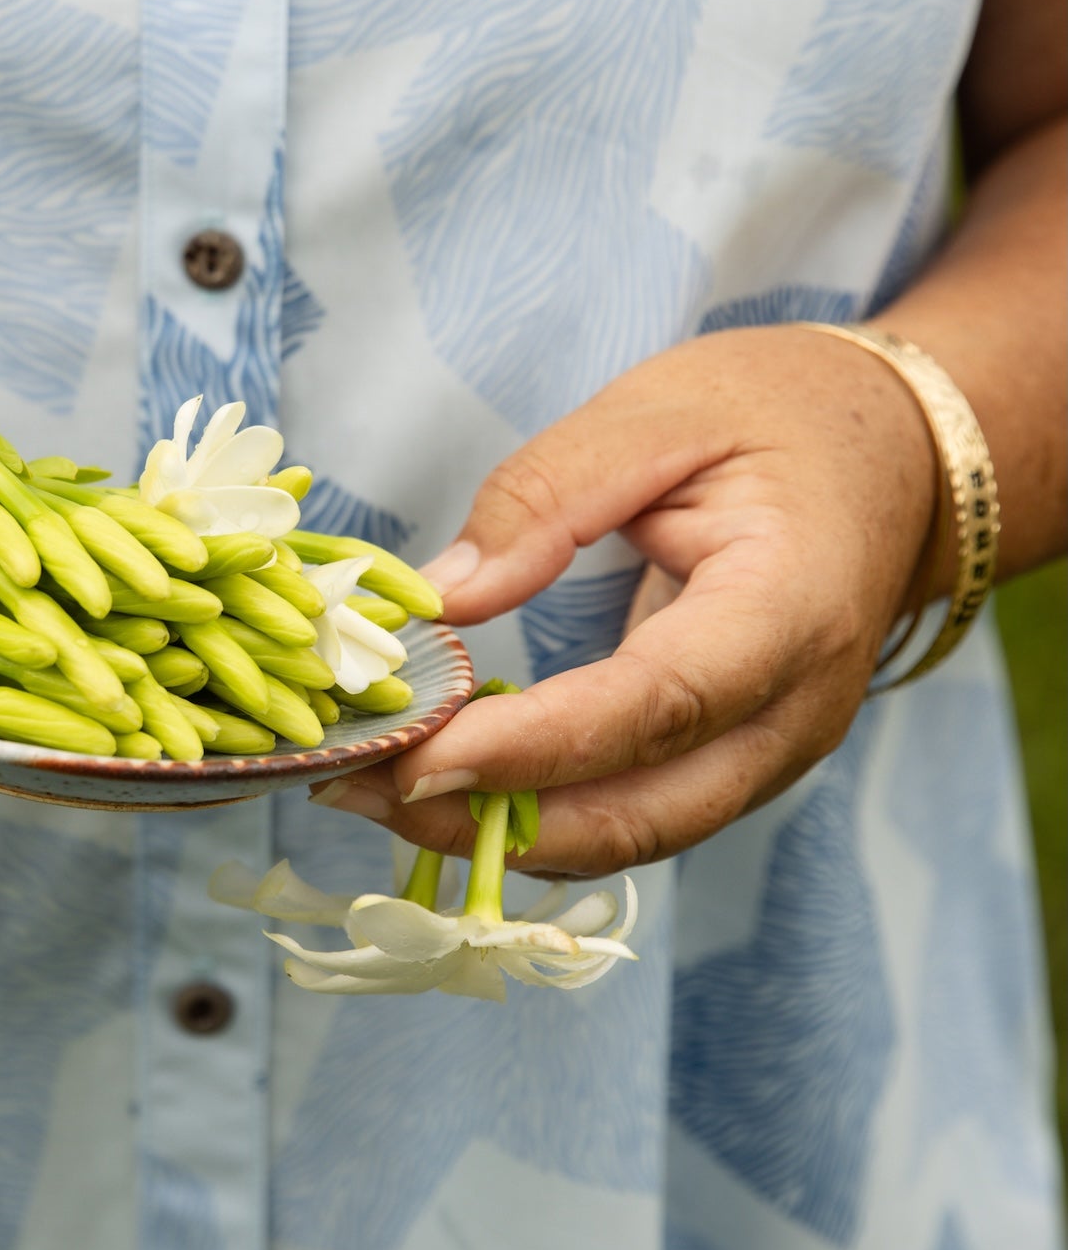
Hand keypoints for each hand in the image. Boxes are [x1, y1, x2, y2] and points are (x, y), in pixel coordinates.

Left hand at [317, 327, 938, 873]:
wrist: (893, 453)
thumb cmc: (779, 415)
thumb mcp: (658, 412)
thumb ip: (549, 496)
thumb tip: (445, 594)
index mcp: (789, 608)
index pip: (656, 706)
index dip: (534, 748)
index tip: (417, 759)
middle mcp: (795, 710)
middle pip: (641, 815)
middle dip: (489, 821)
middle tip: (355, 787)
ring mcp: (773, 754)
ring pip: (632, 838)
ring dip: (498, 833)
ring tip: (371, 793)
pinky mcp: (736, 764)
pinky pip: (634, 817)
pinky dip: (535, 815)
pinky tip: (445, 784)